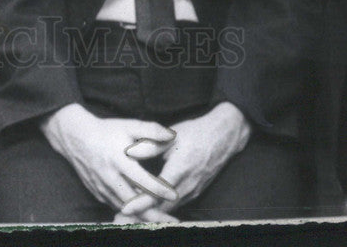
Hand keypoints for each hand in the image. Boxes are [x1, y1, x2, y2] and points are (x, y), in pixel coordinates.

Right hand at [40, 103, 176, 212]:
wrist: (76, 137)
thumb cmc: (106, 131)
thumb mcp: (128, 126)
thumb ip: (151, 130)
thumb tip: (172, 135)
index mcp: (119, 160)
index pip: (142, 180)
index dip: (159, 189)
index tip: (174, 195)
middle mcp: (110, 177)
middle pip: (134, 202)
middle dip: (153, 213)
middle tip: (173, 221)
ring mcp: (102, 188)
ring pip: (125, 208)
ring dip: (142, 216)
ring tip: (161, 221)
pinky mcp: (98, 193)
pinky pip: (116, 206)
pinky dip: (129, 212)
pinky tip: (142, 214)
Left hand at [117, 102, 251, 221]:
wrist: (223, 137)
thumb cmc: (195, 133)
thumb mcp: (171, 136)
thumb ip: (150, 146)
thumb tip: (129, 151)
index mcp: (179, 170)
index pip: (157, 194)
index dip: (141, 203)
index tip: (126, 208)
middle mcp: (187, 185)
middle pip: (163, 209)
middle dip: (144, 214)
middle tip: (124, 214)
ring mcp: (193, 191)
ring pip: (170, 210)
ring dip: (154, 213)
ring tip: (134, 212)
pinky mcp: (196, 192)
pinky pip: (178, 205)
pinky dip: (164, 209)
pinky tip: (151, 206)